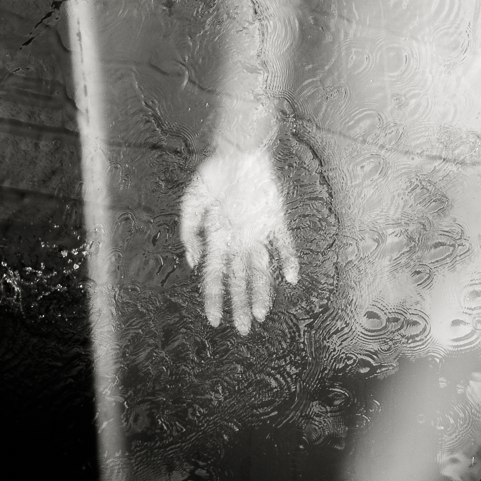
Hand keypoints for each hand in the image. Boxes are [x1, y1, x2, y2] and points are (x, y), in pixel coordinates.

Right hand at [179, 144, 298, 332]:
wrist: (238, 149)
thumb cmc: (213, 173)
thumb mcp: (192, 201)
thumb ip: (189, 231)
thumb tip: (193, 261)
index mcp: (217, 237)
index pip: (215, 275)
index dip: (214, 298)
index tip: (214, 321)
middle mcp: (238, 239)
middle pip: (239, 279)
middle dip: (240, 305)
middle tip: (244, 330)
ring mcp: (258, 230)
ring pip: (261, 268)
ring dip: (262, 290)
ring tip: (263, 315)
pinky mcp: (275, 218)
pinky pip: (283, 242)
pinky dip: (287, 258)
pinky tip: (291, 278)